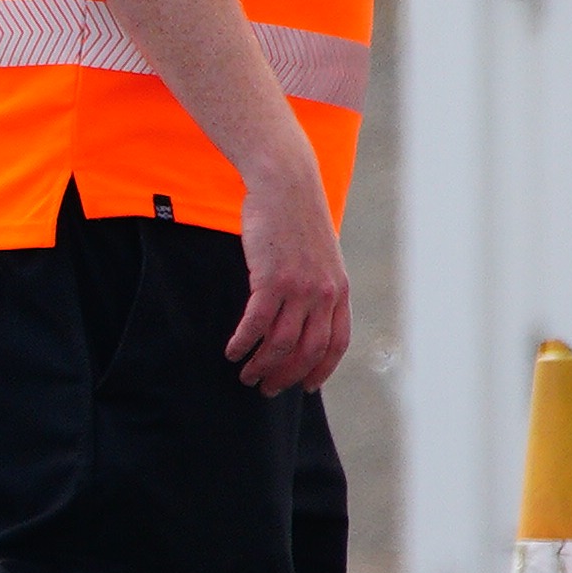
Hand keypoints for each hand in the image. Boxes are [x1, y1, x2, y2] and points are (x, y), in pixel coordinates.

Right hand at [223, 162, 350, 394]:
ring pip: (280, 343)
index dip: (321, 370)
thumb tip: (308, 312)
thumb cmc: (297, 218)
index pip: (336, 344)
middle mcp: (324, 294)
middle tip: (267, 387)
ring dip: (261, 365)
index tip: (307, 386)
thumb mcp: (322, 255)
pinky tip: (232, 350)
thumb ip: (320, 284)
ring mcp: (299, 288)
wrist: (286, 185)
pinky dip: (243, 343)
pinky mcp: (271, 279)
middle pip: (307, 351)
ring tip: (246, 374)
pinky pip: (256, 324)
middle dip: (286, 376)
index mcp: (340, 290)